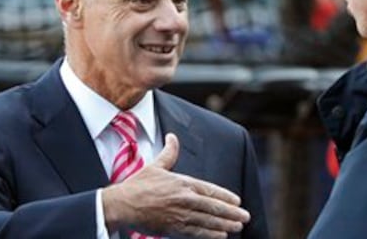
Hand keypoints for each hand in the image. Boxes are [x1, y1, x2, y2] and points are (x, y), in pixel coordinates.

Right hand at [102, 133, 249, 238]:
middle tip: (245, 217)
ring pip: (208, 221)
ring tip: (237, 227)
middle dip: (232, 213)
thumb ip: (169, 152)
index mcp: (183, 183)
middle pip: (214, 207)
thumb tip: (172, 137)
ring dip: (225, 224)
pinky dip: (210, 234)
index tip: (238, 201)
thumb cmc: (138, 185)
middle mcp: (185, 198)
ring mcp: (180, 214)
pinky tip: (221, 236)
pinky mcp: (173, 228)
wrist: (122, 204)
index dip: (226, 196)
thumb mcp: (156, 165)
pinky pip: (196, 232)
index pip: (210, 190)